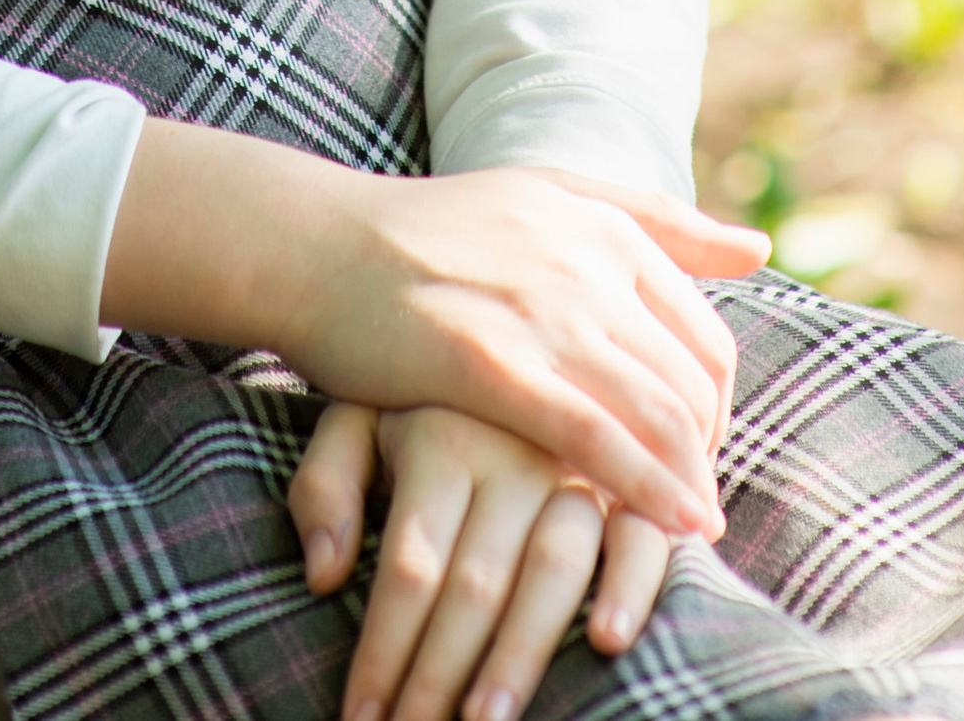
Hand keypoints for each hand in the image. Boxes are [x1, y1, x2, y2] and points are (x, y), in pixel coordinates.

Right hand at [276, 164, 732, 535]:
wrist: (321, 245)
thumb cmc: (431, 232)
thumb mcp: (546, 193)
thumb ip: (652, 218)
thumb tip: (759, 247)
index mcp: (602, 225)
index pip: (704, 333)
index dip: (716, 406)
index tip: (697, 451)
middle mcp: (584, 260)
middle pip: (690, 380)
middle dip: (708, 453)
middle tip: (697, 503)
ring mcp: (541, 310)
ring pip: (656, 411)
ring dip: (692, 480)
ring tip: (697, 528)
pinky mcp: (492, 363)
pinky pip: (595, 438)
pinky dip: (646, 487)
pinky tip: (671, 525)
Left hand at [290, 400, 671, 720]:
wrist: (494, 284)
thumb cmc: (414, 378)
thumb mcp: (355, 409)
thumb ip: (325, 484)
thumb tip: (323, 577)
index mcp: (439, 433)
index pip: (410, 567)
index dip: (385, 652)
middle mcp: (511, 446)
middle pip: (475, 583)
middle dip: (440, 679)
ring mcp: (576, 456)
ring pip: (553, 567)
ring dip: (522, 655)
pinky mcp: (634, 466)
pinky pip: (640, 532)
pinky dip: (630, 586)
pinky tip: (606, 641)